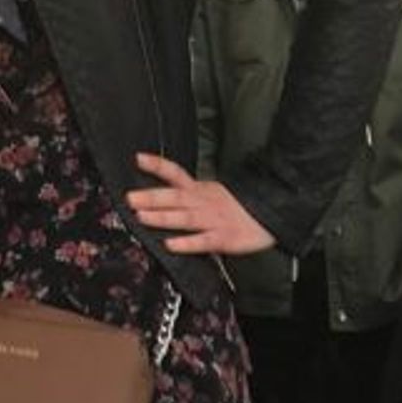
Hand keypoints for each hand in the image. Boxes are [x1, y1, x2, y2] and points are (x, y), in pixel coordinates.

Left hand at [124, 152, 274, 254]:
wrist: (271, 214)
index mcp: (200, 189)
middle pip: (175, 196)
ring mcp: (214, 220)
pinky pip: (203, 241)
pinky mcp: (224, 238)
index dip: (158, 165)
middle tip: (129, 198)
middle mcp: (204, 202)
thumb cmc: (238, 207)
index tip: (138, 158)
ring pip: (185, 218)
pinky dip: (186, 243)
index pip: (176, 173)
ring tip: (142, 217)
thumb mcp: (212, 193)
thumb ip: (188, 194)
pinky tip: (170, 245)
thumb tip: (159, 198)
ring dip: (163, 217)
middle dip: (151, 197)